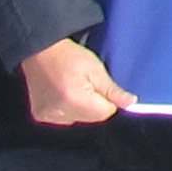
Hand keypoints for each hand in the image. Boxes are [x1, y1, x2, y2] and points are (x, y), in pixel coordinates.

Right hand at [20, 40, 136, 127]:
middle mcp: (60, 113)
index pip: (105, 113)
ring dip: (81, 108)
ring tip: (74, 88)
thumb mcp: (96, 68)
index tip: (101, 86)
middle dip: (95, 104)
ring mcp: (48, 116)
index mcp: (76, 101)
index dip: (108, 100)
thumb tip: (131, 103)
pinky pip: (64, 119)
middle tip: (86, 84)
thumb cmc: (69, 56)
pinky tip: (63, 94)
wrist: (40, 51)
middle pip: (92, 118)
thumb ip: (113, 90)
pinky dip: (68, 110)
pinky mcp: (40, 116)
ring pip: (78, 119)